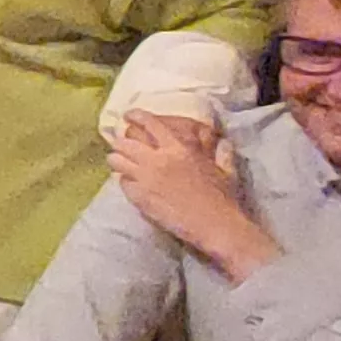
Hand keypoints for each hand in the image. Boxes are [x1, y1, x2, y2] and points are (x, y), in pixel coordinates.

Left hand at [108, 114, 277, 280]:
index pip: (150, 123)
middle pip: (124, 142)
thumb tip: (224, 143)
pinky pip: (122, 183)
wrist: (215, 224)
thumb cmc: (223, 197)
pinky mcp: (139, 197)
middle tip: (123, 146)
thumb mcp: (225, 170)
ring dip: (117, 160)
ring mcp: (145, 179)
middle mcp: (157, 160)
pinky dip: (125, 182)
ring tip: (121, 164)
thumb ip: (222, 154)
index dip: (136, 116)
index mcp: (178, 149)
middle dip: (121, 143)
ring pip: (116, 161)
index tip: (128, 116)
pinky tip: (132, 185)